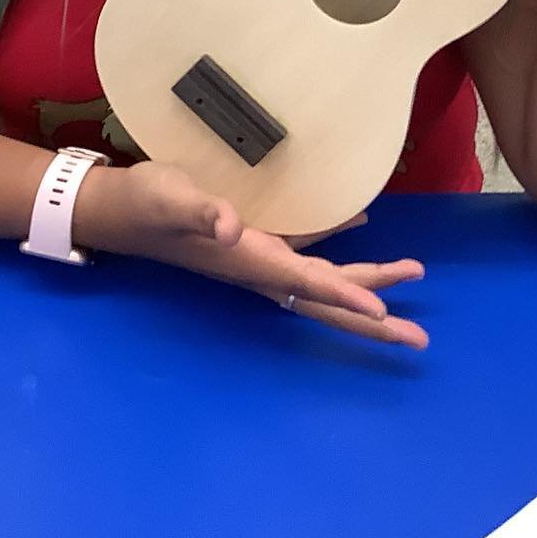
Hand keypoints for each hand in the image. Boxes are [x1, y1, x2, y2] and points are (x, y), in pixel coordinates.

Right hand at [73, 161, 428, 347]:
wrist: (117, 208)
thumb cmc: (144, 203)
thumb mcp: (170, 199)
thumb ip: (200, 211)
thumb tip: (228, 224)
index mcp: (248, 260)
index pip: (306, 282)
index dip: (345, 296)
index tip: (384, 311)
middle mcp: (259, 266)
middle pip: (327, 299)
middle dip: (372, 317)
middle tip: (419, 338)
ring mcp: (257, 256)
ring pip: (323, 278)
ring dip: (367, 281)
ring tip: (411, 276)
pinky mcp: (252, 238)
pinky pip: (306, 247)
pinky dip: (337, 241)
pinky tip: (361, 225)